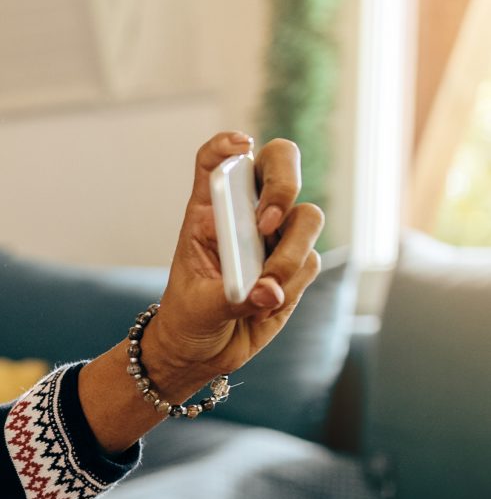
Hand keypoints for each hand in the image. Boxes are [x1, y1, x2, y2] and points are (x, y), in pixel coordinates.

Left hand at [142, 132, 324, 398]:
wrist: (202, 353)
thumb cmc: (188, 319)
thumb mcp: (196, 306)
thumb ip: (231, 295)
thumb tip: (268, 292)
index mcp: (209, 211)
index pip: (216, 161)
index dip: (227, 145)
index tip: (242, 147)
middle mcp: (247, 214)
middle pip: (280, 163)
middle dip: (284, 182)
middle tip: (269, 221)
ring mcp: (276, 237)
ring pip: (307, 217)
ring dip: (290, 254)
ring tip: (264, 292)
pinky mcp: (296, 265)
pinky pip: (310, 261)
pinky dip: (292, 284)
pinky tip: (264, 308)